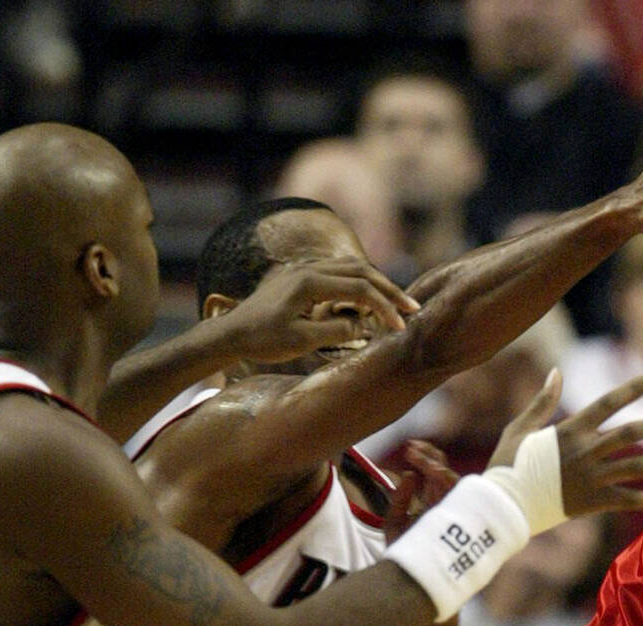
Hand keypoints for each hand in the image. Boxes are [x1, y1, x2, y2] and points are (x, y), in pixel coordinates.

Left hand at [219, 257, 418, 363]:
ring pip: (351, 268)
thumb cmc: (262, 341)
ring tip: (395, 302)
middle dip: (389, 290)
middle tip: (412, 307)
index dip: (384, 308)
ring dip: (376, 284)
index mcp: (310, 283)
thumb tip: (362, 326)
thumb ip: (336, 331)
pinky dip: (359, 282)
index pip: (360, 289)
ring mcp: (304, 269)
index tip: (400, 327)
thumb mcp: (301, 341)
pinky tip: (367, 297)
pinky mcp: (300, 275)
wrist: (230, 334)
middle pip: (362, 271)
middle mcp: (309, 269)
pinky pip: (338, 271)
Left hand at [384, 440, 459, 543]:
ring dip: (435, 464)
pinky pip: (459, 492)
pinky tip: (434, 470)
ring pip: (451, 478)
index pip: (431, 473)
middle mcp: (444, 503)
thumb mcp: (393, 523)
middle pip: (442, 471)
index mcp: (431, 502)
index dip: (423, 457)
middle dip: (430, 456)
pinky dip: (447, 478)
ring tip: (418, 456)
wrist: (410, 581)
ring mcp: (452, 510)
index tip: (410, 446)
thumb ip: (399, 499)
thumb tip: (409, 473)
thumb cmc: (404, 552)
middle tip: (413, 446)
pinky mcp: (457, 517)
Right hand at [490, 370, 642, 514]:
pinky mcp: (593, 502)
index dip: (634, 388)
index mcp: (570, 430)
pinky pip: (630, 500)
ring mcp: (591, 477)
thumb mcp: (520, 427)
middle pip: (634, 433)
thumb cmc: (507, 465)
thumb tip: (556, 372)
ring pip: (639, 466)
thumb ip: (542, 400)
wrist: (502, 506)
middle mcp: (586, 451)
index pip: (608, 402)